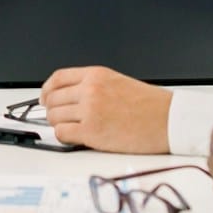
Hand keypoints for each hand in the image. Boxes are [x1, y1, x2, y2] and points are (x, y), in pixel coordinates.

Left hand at [39, 66, 171, 152]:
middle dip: (53, 110)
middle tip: (60, 117)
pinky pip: (62, 133)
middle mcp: (90, 90)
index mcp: (96, 75)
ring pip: (54, 117)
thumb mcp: (117, 82)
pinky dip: (64, 136)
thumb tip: (68, 97)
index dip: (46, 90)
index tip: (44, 98)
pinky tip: (76, 137)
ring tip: (73, 128)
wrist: (168, 120)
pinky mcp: (92, 132)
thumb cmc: (149, 105)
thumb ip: (92, 86)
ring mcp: (89, 110)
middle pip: (52, 99)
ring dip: (59, 124)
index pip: (57, 79)